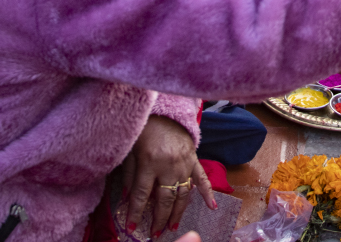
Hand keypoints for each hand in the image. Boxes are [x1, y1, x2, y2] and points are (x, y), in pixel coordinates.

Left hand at [119, 115, 215, 235]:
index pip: (142, 194)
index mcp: (150, 162)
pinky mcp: (194, 160)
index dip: (136, 212)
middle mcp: (169, 166)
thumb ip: (129, 175)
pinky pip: (202, 179)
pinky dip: (208, 193)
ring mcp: (184, 164)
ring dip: (177, 213)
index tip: (132, 227)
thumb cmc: (145, 130)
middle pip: (164, 199)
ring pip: (183, 194)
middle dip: (159, 219)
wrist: (166, 111)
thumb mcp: (131, 150)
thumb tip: (127, 199)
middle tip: (155, 234)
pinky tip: (212, 207)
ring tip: (172, 227)